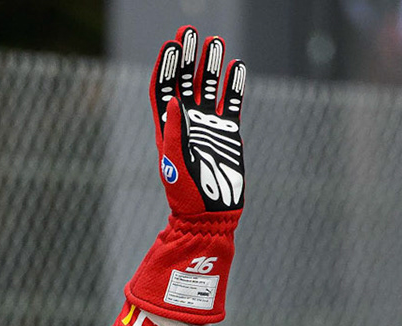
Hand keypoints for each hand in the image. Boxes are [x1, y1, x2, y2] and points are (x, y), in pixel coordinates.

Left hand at [124, 25, 246, 323]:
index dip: (167, 66)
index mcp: (168, 129)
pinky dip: (234, 86)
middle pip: (186, 82)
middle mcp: (187, 124)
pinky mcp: (229, 135)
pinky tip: (237, 68)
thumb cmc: (186, 196)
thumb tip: (172, 99)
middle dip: (188, 57)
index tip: (171, 44)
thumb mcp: (175, 165)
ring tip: (216, 42)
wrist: (210, 217)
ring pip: (210, 89)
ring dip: (212, 66)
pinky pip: (232, 105)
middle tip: (190, 31)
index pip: (164, 89)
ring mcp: (209, 128)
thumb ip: (174, 132)